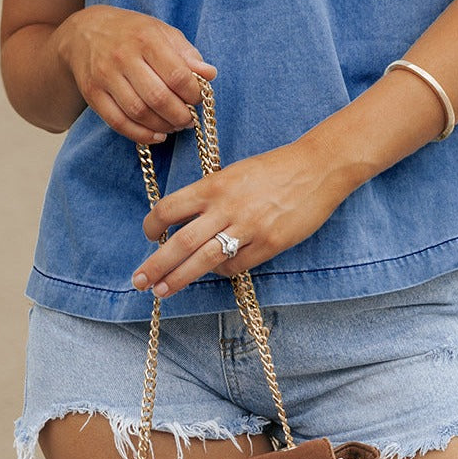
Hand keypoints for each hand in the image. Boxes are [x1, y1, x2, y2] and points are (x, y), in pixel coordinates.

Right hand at [55, 5, 216, 143]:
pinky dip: (141, 135)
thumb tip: (209, 75)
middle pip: (158, 98)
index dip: (193, 93)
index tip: (198, 98)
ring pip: (139, 113)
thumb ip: (187, 54)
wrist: (85, 31)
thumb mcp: (163, 33)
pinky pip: (118, 122)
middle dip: (180, 115)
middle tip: (189, 119)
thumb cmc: (133, 33)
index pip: (177, 75)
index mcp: (146, 39)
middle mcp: (123, 57)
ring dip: (163, 126)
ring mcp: (105, 76)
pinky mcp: (92, 94)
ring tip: (175, 126)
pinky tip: (157, 135)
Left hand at [131, 140, 344, 297]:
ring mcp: (249, 227)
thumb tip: (186, 219)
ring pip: (204, 260)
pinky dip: (221, 271)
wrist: (318, 167)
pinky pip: (236, 265)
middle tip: (139, 281)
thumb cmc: (276, 168)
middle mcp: (227, 206)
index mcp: (215, 184)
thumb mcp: (235, 172)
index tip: (149, 236)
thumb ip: (211, 194)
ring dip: (179, 278)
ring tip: (163, 291)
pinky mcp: (270, 243)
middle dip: (156, 264)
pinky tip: (216, 271)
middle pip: (180, 241)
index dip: (153, 225)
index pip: (170, 208)